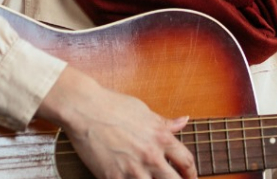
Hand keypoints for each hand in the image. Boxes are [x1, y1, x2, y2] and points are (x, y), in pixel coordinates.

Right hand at [41, 67, 195, 178]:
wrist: (84, 109)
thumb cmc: (113, 106)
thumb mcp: (145, 111)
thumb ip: (165, 122)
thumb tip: (184, 121)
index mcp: (161, 137)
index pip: (186, 162)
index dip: (192, 174)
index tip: (191, 177)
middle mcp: (151, 155)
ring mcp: (132, 169)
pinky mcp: (113, 177)